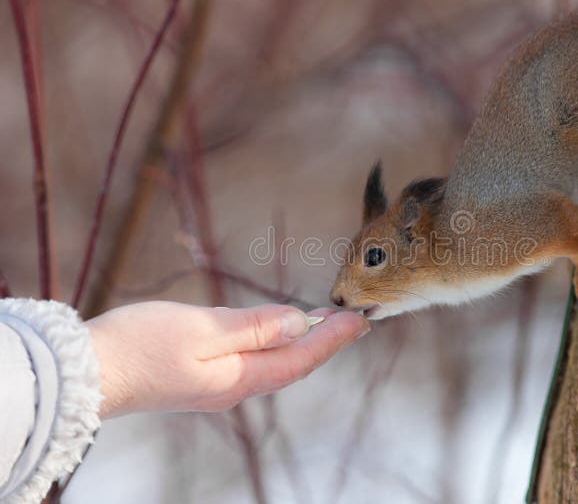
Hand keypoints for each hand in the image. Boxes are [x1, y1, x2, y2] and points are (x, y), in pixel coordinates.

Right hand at [88, 301, 369, 417]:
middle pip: (292, 364)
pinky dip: (275, 345)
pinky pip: (253, 362)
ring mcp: (216, 386)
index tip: (361, 320)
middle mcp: (234, 388)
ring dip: (302, 343)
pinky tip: (275, 333)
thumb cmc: (141, 346)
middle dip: (325, 342)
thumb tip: (301, 324)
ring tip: (324, 323)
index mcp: (239, 378)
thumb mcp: (202, 329)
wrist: (87, 371)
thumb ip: (255, 327)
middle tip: (352, 320)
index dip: (333, 338)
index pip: (301, 358)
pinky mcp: (200, 378)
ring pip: (274, 364)